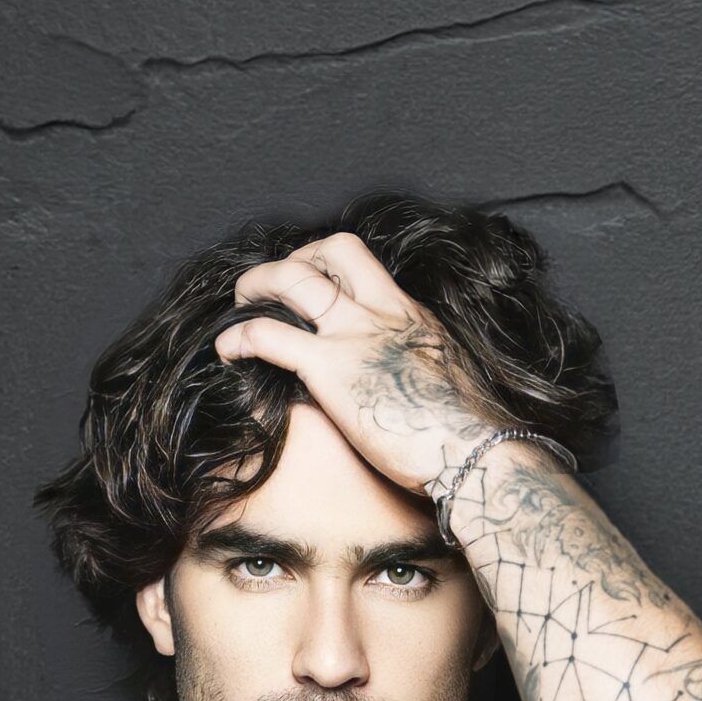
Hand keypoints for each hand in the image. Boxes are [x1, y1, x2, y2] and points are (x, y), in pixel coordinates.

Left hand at [214, 232, 496, 492]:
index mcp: (413, 316)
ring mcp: (355, 334)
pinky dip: (240, 337)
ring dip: (258, 285)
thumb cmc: (467, 435)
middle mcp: (384, 311)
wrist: (476, 450)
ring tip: (239, 304)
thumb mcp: (448, 386)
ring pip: (294, 279)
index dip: (335, 269)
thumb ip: (420, 373)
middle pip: (335, 249)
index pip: (368, 270)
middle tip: (275, 284)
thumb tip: (412, 393)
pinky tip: (225, 351)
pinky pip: (270, 335)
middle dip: (299, 257)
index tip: (318, 286)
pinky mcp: (330, 367)